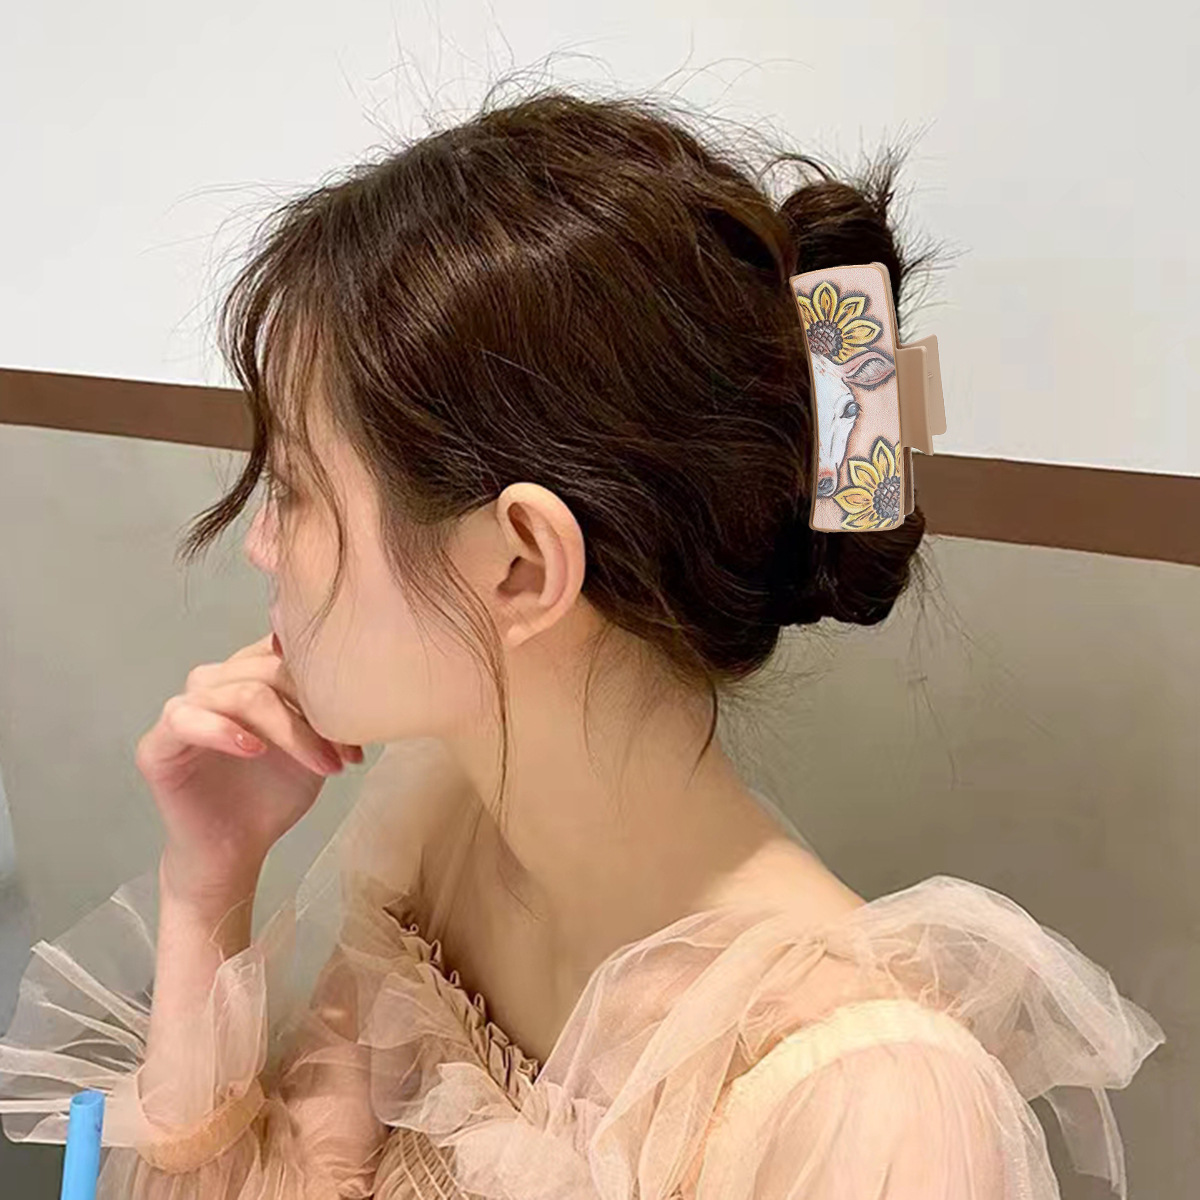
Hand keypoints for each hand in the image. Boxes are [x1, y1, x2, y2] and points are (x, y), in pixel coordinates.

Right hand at [135, 631, 362, 901]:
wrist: (236, 850)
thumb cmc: (272, 794)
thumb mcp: (313, 746)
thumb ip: (325, 710)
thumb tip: (363, 683)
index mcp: (246, 675)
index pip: (283, 648)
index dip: (323, 680)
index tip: (359, 723)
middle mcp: (212, 683)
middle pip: (268, 669)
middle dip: (315, 710)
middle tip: (344, 752)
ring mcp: (182, 710)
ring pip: (240, 694)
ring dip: (289, 728)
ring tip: (321, 763)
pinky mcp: (157, 745)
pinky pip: (187, 720)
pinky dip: (225, 731)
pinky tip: (255, 750)